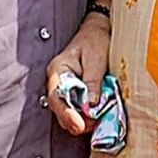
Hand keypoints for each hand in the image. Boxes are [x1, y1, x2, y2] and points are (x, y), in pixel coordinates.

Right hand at [46, 5, 113, 132]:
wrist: (99, 31)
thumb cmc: (96, 40)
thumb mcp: (96, 57)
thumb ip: (92, 81)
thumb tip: (91, 105)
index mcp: (58, 71)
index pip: (56, 98)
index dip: (66, 115)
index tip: (79, 125)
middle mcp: (58, 83)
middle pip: (61, 111)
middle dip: (77, 122)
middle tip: (96, 123)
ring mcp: (67, 91)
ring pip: (70, 115)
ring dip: (85, 121)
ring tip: (101, 118)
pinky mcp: (76, 96)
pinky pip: (79, 111)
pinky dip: (89, 116)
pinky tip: (101, 114)